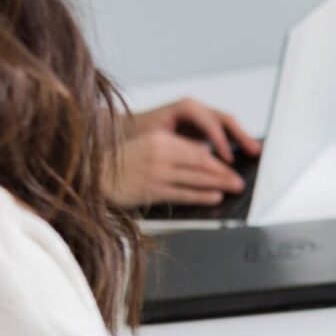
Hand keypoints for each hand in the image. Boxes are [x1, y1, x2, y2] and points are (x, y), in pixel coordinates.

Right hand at [107, 99, 261, 206]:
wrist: (96, 175)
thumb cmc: (124, 162)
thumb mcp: (149, 145)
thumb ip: (174, 150)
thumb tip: (205, 157)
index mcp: (159, 139)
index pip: (196, 149)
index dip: (218, 158)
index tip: (232, 162)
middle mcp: (158, 154)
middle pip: (200, 164)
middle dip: (224, 173)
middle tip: (239, 179)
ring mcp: (156, 173)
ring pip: (195, 179)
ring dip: (218, 185)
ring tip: (233, 188)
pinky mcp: (152, 191)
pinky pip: (183, 194)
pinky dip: (201, 196)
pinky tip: (214, 196)